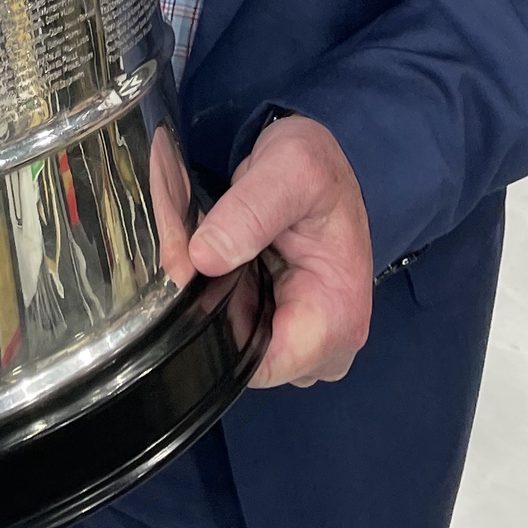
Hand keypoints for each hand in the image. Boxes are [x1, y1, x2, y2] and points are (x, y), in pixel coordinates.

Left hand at [188, 116, 372, 389]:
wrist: (318, 162)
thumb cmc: (317, 167)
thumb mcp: (289, 171)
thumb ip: (248, 213)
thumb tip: (202, 260)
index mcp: (337, 319)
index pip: (260, 364)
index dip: (215, 328)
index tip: (190, 279)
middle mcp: (325, 347)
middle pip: (244, 357)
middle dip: (209, 308)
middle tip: (192, 250)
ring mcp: (303, 341)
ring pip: (235, 343)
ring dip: (212, 299)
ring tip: (205, 247)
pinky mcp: (282, 326)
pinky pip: (238, 327)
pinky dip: (219, 295)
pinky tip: (215, 258)